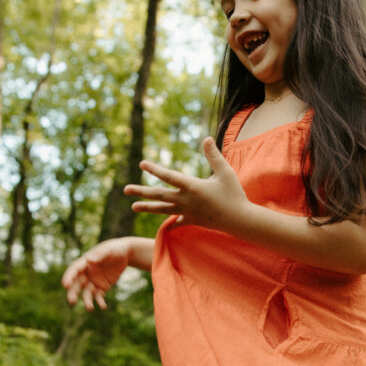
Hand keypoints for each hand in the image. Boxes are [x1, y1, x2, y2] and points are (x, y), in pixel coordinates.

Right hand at [61, 237, 150, 310]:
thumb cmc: (114, 248)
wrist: (124, 254)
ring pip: (87, 293)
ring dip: (87, 300)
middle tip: (72, 301)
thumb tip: (89, 259)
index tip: (65, 285)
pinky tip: (103, 306)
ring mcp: (94, 281)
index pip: (74, 270)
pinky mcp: (102, 287)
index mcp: (85, 262)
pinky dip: (100, 301)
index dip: (69, 277)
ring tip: (90, 308)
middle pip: (77, 284)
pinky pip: (99, 296)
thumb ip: (99, 254)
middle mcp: (87, 273)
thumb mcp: (108, 250)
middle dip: (73, 292)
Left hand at [124, 138, 249, 230]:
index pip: (169, 176)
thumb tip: (206, 138)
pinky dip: (170, 224)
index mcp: (192, 186)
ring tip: (132, 207)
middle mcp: (186, 200)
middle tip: (125, 189)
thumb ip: (214, 155)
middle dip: (142, 191)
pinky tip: (163, 227)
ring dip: (147, 207)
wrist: (240, 220)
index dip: (155, 169)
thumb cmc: (234, 194)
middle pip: (159, 195)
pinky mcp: (193, 220)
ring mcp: (188, 212)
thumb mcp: (225, 172)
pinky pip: (177, 223)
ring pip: (163, 210)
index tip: (142, 164)